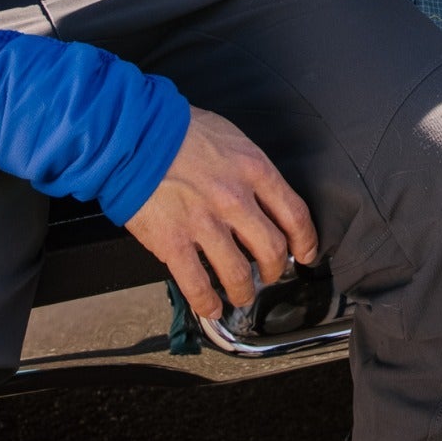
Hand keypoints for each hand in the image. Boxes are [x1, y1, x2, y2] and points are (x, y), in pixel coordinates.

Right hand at [124, 107, 318, 320]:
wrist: (136, 136)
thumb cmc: (183, 132)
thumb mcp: (233, 140)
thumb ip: (251, 170)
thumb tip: (263, 197)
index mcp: (254, 170)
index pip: (294, 214)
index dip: (305, 240)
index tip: (305, 252)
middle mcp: (235, 200)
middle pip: (272, 249)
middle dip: (276, 269)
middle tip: (272, 275)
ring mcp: (204, 224)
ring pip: (238, 274)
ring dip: (244, 292)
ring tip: (242, 296)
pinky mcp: (173, 243)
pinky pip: (197, 284)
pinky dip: (207, 303)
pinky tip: (211, 308)